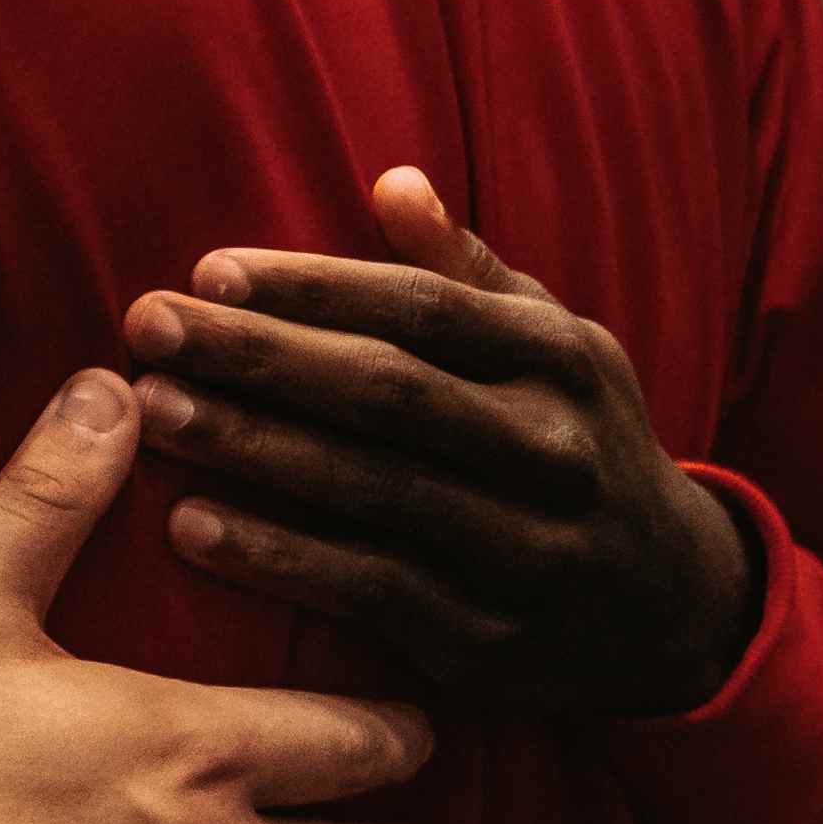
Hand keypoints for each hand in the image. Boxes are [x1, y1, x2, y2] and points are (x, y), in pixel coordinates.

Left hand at [125, 167, 761, 720]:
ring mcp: (528, 552)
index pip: (424, 310)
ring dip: (253, 449)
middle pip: (388, 392)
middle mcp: (553, 451)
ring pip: (372, 490)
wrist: (675, 610)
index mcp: (562, 361)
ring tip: (153, 415)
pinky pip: (370, 591)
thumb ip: (468, 272)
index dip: (314, 287)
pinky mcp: (492, 642)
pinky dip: (278, 560)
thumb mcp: (556, 348)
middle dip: (259, 355)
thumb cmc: (577, 442)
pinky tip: (192, 528)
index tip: (207, 269)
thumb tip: (392, 181)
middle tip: (147, 328)